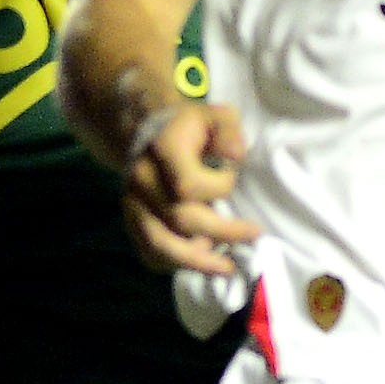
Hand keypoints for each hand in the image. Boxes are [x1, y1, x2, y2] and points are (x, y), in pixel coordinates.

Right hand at [121, 101, 257, 274]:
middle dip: (222, 233)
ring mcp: (133, 203)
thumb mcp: (216, 116)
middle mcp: (142, 179)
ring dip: (196, 261)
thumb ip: (229, 131)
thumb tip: (237, 155)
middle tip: (253, 235)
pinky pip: (149, 253)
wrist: (149, 133)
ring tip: (226, 267)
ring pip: (160, 245)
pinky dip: (175, 264)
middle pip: (179, 220)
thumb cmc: (191, 127)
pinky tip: (200, 263)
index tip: (232, 177)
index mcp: (162, 150)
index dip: (218, 188)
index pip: (188, 185)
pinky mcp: (131, 221)